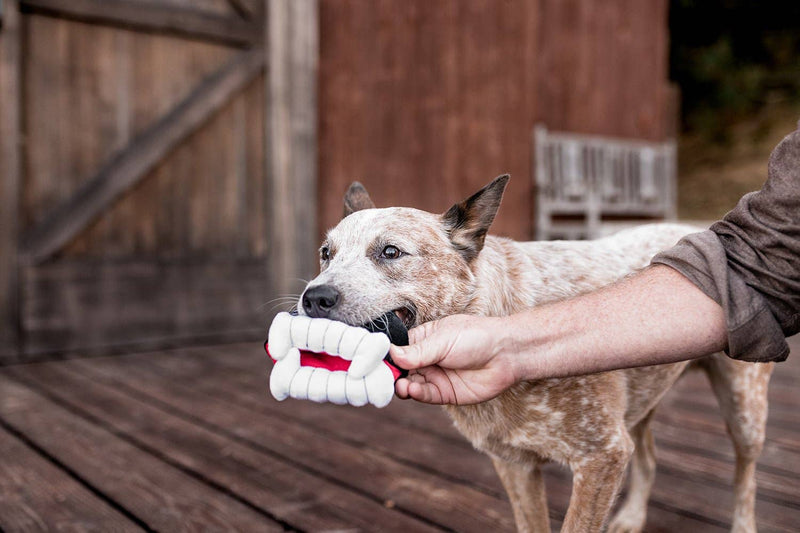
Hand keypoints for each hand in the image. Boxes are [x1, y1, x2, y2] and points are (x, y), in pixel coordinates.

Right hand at [390, 315, 518, 404]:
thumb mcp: (443, 340)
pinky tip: (411, 389)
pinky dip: (415, 393)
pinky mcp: (444, 393)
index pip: (397, 349)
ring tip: (400, 384)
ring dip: (402, 385)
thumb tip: (391, 355)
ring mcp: (435, 376)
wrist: (506, 354)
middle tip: (381, 377)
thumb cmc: (477, 337)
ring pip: (410, 384)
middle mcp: (426, 359)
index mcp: (424, 340)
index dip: (385, 356)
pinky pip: (424, 395)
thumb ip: (417, 351)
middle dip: (390, 374)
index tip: (372, 361)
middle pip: (400, 370)